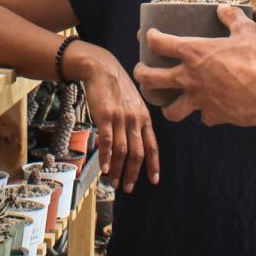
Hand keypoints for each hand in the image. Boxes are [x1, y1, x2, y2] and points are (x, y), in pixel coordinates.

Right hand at [70, 42, 159, 192]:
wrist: (101, 68)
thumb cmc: (117, 85)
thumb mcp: (134, 102)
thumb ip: (136, 120)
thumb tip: (135, 140)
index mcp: (144, 117)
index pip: (152, 146)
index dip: (153, 165)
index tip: (154, 180)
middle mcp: (135, 120)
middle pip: (137, 153)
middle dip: (133, 174)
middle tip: (128, 188)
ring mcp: (121, 118)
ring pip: (123, 151)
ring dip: (119, 170)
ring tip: (114, 182)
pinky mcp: (105, 116)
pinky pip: (108, 141)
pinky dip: (107, 157)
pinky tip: (105, 168)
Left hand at [133, 4, 255, 130]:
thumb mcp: (246, 30)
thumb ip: (232, 17)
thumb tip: (222, 8)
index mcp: (192, 52)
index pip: (158, 43)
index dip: (150, 37)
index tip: (149, 35)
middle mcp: (188, 77)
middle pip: (150, 78)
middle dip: (141, 74)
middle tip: (143, 71)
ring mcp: (198, 99)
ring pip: (170, 110)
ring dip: (167, 106)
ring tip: (168, 102)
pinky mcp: (212, 115)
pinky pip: (204, 117)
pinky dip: (205, 113)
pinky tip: (210, 110)